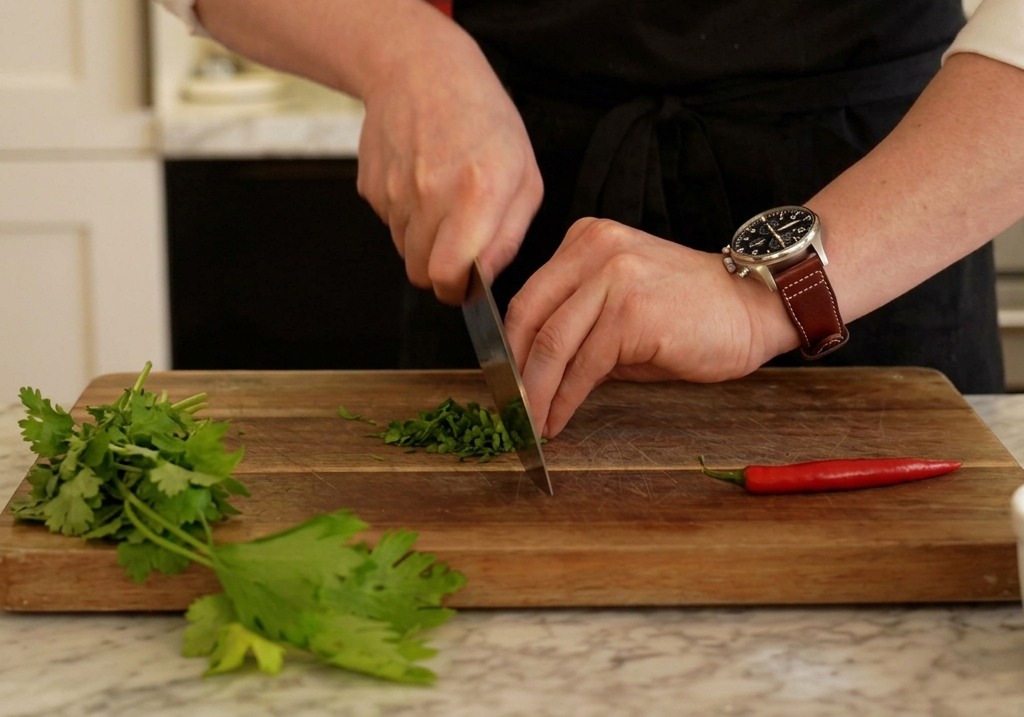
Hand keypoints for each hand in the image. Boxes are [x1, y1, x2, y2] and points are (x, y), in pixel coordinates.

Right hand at [355, 30, 542, 303]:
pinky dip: (405, 215)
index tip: (466, 286)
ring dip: (423, 241)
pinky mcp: (370, 187)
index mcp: (476, 194)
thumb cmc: (484, 121)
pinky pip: (389, 223)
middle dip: (439, 271)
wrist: (420, 70)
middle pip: (420, 273)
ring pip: (404, 250)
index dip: (457, 291)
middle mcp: (429, 195)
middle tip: (458, 247)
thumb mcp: (524, 176)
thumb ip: (509, 237)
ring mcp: (393, 192)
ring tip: (443, 200)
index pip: (448, 275)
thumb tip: (485, 280)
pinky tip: (421, 181)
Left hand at [504, 218, 790, 436]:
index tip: (506, 382)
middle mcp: (595, 250)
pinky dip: (565, 399)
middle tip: (511, 409)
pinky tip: (559, 419)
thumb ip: (578, 329)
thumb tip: (536, 375)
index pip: (530, 297)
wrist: (757, 307)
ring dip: (536, 394)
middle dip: (515, 373)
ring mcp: (613, 278)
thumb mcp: (623, 308)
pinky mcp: (631, 312)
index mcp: (586, 241)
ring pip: (552, 344)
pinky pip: (583, 365)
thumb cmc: (694, 313)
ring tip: (533, 423)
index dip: (511, 347)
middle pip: (530, 317)